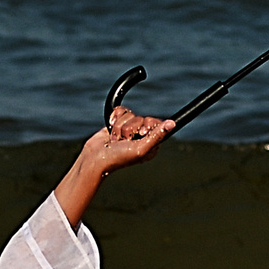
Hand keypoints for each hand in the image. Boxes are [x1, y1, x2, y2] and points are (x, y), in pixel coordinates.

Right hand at [54, 106, 173, 228]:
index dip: (147, 125)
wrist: (95, 158)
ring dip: (120, 127)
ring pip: (130, 114)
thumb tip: (173, 123)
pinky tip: (110, 128)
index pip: (156, 124)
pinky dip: (114, 118)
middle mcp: (142, 136)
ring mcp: (129, 130)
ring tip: (115, 139)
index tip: (141, 133)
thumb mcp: (141, 148)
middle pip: (142, 117)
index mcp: (151, 144)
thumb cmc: (118, 158)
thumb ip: (157, 135)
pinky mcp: (118, 124)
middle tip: (125, 139)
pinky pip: (121, 111)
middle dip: (131, 127)